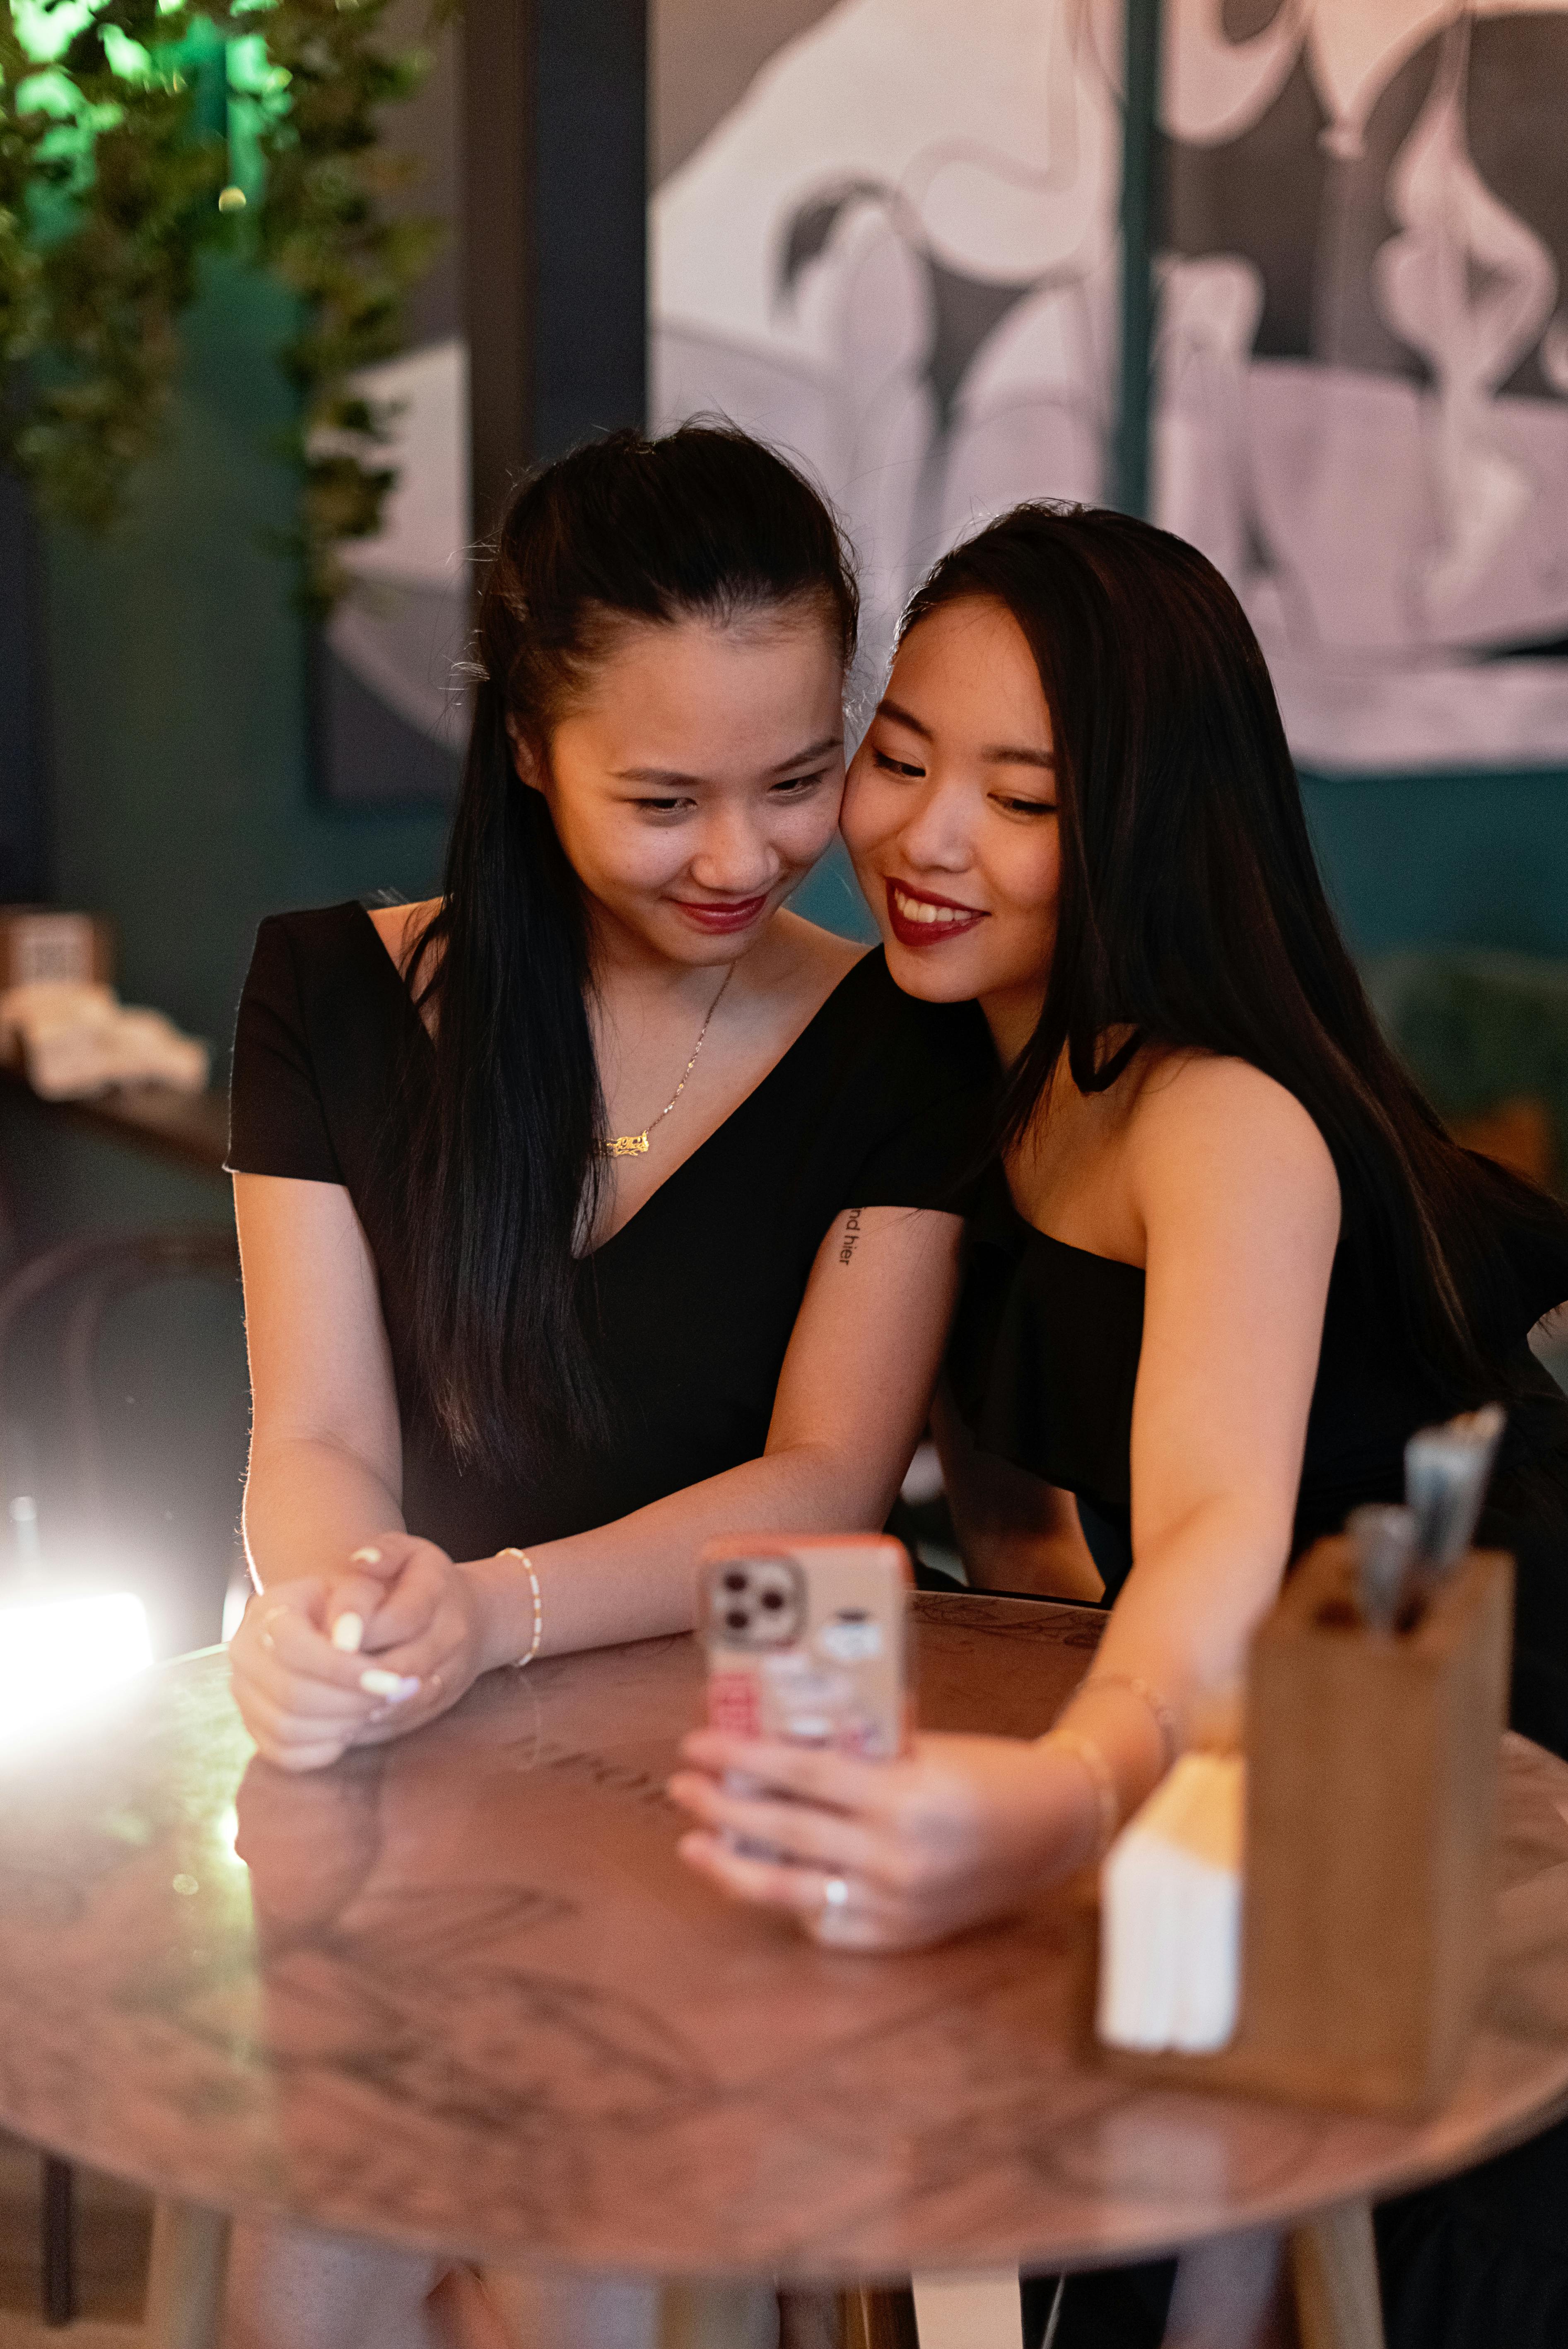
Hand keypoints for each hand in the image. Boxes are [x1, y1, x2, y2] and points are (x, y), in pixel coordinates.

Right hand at [228, 1576, 385, 1771]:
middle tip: (394, 1698)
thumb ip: (356, 1604)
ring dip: (342, 1725)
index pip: (293, 1648)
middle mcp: (244, 1654)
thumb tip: (348, 1641)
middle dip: (351, 1702)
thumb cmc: (346, 1607)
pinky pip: (286, 1754)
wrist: (320, 1624)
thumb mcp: (357, 1588)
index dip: (343, 1670)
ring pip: (288, 1728)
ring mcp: (244, 1695)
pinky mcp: (254, 1728)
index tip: (391, 1680)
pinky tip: (352, 1727)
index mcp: (266, 1613)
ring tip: (378, 1710)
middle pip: (291, 1693)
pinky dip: (325, 1748)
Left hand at [317, 1533, 490, 1747]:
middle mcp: (451, 1635)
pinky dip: (365, 1727)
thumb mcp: (408, 1552)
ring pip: (402, 1702)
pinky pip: (401, 1724)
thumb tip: (360, 1562)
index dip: (360, 1630)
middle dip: (351, 1675)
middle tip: (308, 1676)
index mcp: (438, 1590)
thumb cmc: (423, 1582)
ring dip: (356, 1706)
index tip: (324, 1638)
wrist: (473, 1618)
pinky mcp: (439, 1705)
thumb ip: (383, 1552)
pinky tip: (331, 1721)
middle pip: (400, 1667)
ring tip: (316, 1703)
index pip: (400, 1617)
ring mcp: (449, 1674)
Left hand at [668, 1728, 1096, 1950]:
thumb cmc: (986, 1773)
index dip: (743, 1758)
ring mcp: (897, 1906)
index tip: (698, 1743)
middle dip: (723, 1807)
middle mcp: (897, 1858)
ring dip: (733, 1866)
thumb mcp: (923, 1747)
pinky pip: (827, 1925)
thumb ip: (858, 1750)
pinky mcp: (902, 1939)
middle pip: (785, 1832)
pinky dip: (789, 1903)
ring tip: (695, 1843)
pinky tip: (761, 1879)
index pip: (802, 1775)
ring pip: (791, 1891)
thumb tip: (778, 1737)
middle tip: (683, 1785)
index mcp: (904, 1797)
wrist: (1056, 1828)